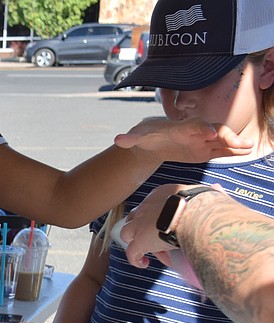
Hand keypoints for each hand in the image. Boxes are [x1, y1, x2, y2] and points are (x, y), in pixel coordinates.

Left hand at [114, 116, 251, 162]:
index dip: (203, 129)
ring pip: (220, 141)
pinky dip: (231, 151)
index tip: (211, 134)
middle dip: (226, 136)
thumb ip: (130, 138)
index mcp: (179, 127)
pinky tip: (244, 152)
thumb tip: (118, 140)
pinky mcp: (204, 150)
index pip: (193, 126)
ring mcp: (202, 140)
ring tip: (248, 147)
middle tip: (238, 144)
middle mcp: (194, 131)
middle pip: (213, 131)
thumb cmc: (144, 136)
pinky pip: (220, 150)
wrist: (151, 142)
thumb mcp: (136, 136)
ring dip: (234, 143)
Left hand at [119, 183, 227, 269]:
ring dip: (136, 243)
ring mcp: (140, 224)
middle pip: (135, 218)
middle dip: (143, 229)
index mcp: (162, 193)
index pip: (153, 206)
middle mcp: (147, 206)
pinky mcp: (140, 241)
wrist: (200, 215)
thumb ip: (209, 193)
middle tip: (158, 239)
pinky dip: (136, 259)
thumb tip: (217, 190)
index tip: (172, 227)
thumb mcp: (207, 194)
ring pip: (127, 234)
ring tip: (149, 252)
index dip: (159, 218)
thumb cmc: (209, 205)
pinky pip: (131, 253)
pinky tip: (145, 264)